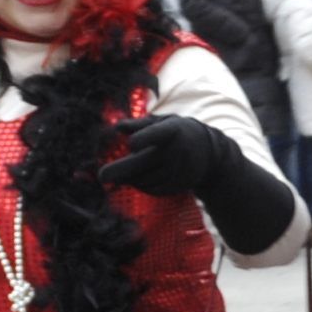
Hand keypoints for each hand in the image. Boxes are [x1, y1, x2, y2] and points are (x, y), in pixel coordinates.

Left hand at [102, 114, 225, 196]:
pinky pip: (151, 189)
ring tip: (121, 171)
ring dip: (128, 176)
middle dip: (122, 169)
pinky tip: (135, 178)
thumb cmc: (178, 132)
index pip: (157, 135)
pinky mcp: (177, 186)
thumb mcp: (164, 122)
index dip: (143, 139)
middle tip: (102, 176)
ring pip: (145, 177)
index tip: (132, 143)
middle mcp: (177, 151)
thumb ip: (141, 124)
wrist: (209, 154)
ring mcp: (178, 171)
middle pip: (145, 162)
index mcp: (173, 130)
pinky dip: (139, 184)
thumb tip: (118, 127)